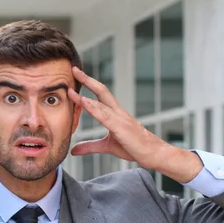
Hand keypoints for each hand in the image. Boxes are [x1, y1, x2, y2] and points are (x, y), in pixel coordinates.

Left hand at [67, 67, 201, 182]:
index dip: (88, 84)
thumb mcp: (107, 147)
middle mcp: (118, 112)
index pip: (100, 95)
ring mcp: (120, 118)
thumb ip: (90, 146)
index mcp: (115, 114)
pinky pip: (105, 115)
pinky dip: (93, 108)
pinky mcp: (121, 127)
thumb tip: (73, 150)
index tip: (76, 76)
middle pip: (101, 90)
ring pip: (101, 101)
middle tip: (74, 69)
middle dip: (87, 79)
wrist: (153, 153)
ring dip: (85, 94)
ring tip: (70, 88)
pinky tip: (83, 101)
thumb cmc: (133, 147)